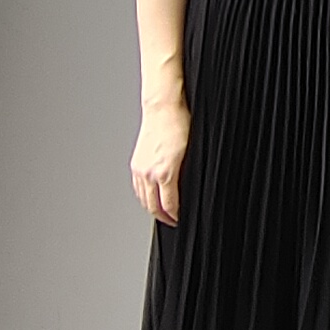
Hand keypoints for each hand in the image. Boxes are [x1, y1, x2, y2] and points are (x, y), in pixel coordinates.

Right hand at [130, 99, 188, 224]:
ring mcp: (140, 169)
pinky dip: (143, 196)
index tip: (181, 219)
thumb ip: (189, 174)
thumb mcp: (192, 152)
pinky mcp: (136, 163)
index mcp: (164, 173)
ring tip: (162, 212)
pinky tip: (150, 196)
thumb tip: (193, 187)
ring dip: (152, 208)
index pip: (168, 205)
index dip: (175, 216)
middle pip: (153, 206)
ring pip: (143, 198)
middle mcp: (149, 173)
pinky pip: (137, 187)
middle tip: (172, 221)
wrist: (163, 108)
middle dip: (163, 217)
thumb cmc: (179, 124)